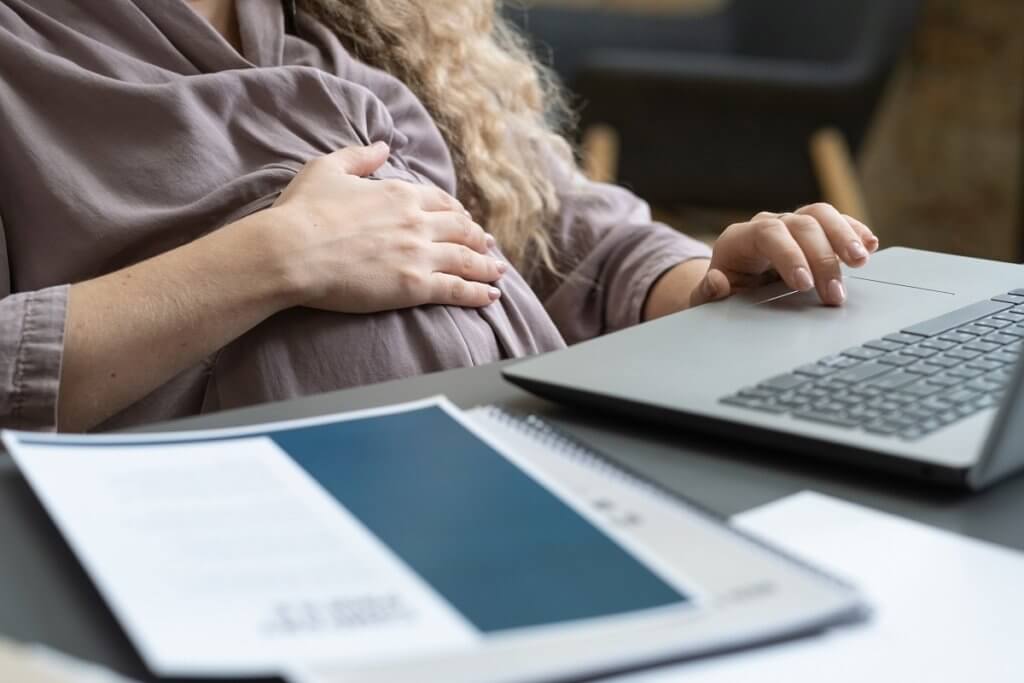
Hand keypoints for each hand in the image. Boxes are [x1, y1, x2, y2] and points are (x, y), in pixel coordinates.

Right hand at [268, 142, 505, 312]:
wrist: (291, 251)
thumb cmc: (302, 211)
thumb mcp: (328, 168)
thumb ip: (360, 156)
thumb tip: (384, 145)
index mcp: (399, 192)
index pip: (440, 201)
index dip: (456, 212)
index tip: (464, 219)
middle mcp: (416, 220)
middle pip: (460, 229)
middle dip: (477, 237)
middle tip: (488, 246)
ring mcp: (418, 254)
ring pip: (466, 259)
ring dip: (486, 265)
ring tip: (498, 271)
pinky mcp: (414, 285)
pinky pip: (457, 289)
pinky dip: (479, 292)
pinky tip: (492, 296)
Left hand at [689, 203, 878, 307]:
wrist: (732, 285)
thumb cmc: (723, 292)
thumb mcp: (706, 300)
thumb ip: (707, 294)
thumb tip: (717, 281)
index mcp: (739, 240)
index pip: (767, 234)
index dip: (788, 255)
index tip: (803, 284)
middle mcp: (767, 225)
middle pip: (800, 225)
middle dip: (822, 258)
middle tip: (834, 293)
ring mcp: (792, 225)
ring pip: (821, 215)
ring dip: (844, 236)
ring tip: (861, 261)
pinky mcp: (813, 232)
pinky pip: (837, 221)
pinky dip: (854, 231)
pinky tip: (869, 245)